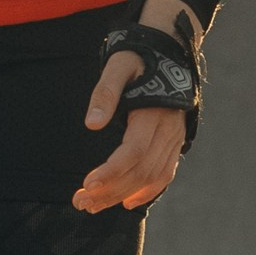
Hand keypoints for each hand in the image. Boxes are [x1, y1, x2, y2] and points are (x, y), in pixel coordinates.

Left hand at [73, 0, 196, 212]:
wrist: (171, 49)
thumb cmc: (139, 55)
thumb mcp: (118, 65)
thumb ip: (105, 93)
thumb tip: (91, 125)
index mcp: (153, 113)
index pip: (133, 151)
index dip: (111, 171)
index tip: (87, 184)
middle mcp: (169, 130)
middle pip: (141, 171)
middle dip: (110, 191)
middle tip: (80, 203)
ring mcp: (175, 138)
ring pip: (152, 177)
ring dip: (122, 195)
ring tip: (93, 206)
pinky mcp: (175, 141)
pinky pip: (165, 173)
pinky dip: (148, 191)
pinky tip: (127, 202)